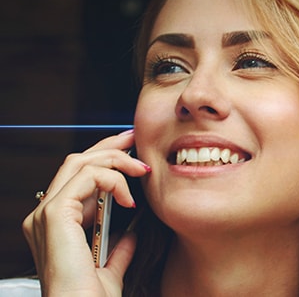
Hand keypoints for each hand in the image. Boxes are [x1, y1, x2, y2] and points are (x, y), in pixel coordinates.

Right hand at [22, 131, 150, 295]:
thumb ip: (119, 249)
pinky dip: (112, 180)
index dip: (105, 159)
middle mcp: (46, 215)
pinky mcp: (55, 215)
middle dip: (109, 145)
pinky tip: (128, 198)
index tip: (131, 151)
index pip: (79, 177)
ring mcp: (46, 214)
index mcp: (57, 225)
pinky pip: (86, 178)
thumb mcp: (110, 269)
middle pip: (77, 162)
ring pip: (80, 163)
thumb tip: (131, 234)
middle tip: (134, 138)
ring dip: (116, 160)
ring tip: (141, 168)